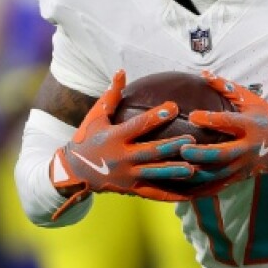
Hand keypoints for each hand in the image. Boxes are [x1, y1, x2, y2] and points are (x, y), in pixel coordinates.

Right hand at [49, 70, 197, 216]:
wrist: (74, 172)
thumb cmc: (87, 139)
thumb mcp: (95, 116)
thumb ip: (111, 95)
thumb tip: (122, 71)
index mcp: (114, 138)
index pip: (138, 126)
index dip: (156, 116)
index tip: (174, 107)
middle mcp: (121, 158)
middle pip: (151, 152)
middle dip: (172, 146)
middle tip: (193, 140)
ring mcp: (127, 176)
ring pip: (155, 174)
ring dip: (174, 171)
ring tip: (194, 168)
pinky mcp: (131, 190)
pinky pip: (154, 194)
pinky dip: (172, 195)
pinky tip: (189, 194)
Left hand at [179, 72, 267, 193]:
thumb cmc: (265, 118)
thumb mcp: (250, 100)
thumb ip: (227, 88)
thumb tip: (204, 75)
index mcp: (249, 126)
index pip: (228, 123)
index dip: (211, 120)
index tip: (193, 116)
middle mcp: (247, 147)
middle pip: (221, 154)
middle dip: (201, 154)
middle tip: (182, 149)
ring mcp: (243, 165)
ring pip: (218, 174)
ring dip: (197, 174)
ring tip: (177, 169)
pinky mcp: (240, 177)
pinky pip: (219, 186)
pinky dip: (202, 189)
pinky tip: (185, 189)